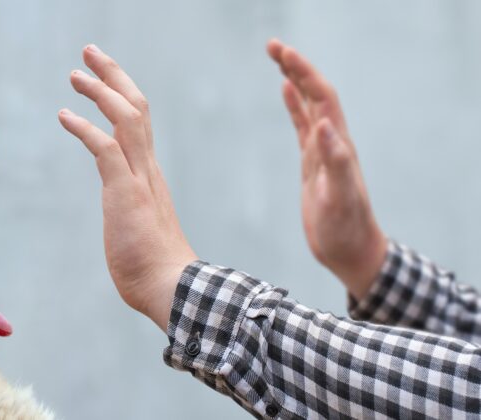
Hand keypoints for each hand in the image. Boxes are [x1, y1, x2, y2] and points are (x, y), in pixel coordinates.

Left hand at [58, 45, 196, 329]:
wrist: (171, 288)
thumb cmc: (154, 268)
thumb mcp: (138, 229)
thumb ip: (131, 214)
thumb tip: (126, 220)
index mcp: (149, 174)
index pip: (139, 122)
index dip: (121, 94)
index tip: (103, 78)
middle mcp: (147, 168)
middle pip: (136, 106)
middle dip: (113, 75)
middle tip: (90, 53)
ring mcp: (139, 178)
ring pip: (126, 117)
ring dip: (100, 91)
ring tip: (75, 74)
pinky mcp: (125, 192)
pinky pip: (105, 148)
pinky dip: (84, 127)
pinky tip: (64, 115)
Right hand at [267, 39, 386, 299]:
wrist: (350, 250)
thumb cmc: (345, 228)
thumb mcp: (340, 197)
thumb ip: (336, 160)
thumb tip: (323, 123)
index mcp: (338, 144)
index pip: (322, 97)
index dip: (304, 73)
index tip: (282, 53)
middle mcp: (332, 141)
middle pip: (314, 93)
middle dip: (296, 67)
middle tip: (272, 45)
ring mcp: (322, 151)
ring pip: (308, 105)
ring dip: (294, 79)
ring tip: (277, 58)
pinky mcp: (313, 163)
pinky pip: (302, 125)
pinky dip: (294, 105)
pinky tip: (285, 92)